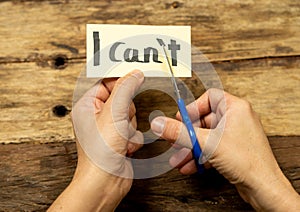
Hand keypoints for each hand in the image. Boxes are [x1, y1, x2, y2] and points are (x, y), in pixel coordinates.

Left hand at [49, 70, 143, 210]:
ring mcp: (109, 128)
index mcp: (87, 105)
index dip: (120, 78)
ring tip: (120, 138)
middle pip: (123, 98)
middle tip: (120, 121)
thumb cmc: (100, 152)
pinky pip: (134, 129)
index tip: (134, 73)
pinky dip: (133, 139)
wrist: (106, 181)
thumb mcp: (113, 113)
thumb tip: (135, 74)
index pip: (105, 81)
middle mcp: (97, 115)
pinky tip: (123, 148)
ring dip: (131, 128)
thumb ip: (125, 89)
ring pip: (131, 115)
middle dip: (127, 112)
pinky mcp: (120, 139)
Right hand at [151, 88, 299, 210]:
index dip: (192, 107)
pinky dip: (199, 156)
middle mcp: (236, 119)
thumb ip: (180, 133)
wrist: (263, 187)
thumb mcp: (207, 143)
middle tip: (174, 141)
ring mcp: (234, 135)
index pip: (209, 97)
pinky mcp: (232, 149)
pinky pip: (211, 148)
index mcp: (235, 108)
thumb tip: (160, 124)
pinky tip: (188, 166)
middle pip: (204, 119)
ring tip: (178, 158)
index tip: (180, 118)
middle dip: (187, 134)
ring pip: (206, 136)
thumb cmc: (247, 161)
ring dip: (190, 148)